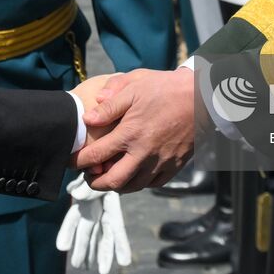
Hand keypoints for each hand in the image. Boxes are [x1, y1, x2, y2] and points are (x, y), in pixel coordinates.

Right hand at [55, 174, 131, 273]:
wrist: (107, 167)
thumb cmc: (94, 171)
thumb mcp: (87, 177)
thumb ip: (82, 187)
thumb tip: (76, 196)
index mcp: (80, 204)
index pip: (72, 220)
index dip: (67, 233)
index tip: (62, 246)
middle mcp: (89, 213)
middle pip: (86, 233)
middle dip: (83, 249)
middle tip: (79, 265)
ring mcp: (101, 216)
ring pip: (102, 238)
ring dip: (103, 254)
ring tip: (104, 271)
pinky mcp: (113, 216)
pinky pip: (118, 232)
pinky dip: (121, 245)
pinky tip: (124, 260)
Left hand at [75, 68, 200, 191]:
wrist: (203, 96)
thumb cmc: (166, 88)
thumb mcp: (134, 86)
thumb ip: (110, 104)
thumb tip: (87, 118)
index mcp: (130, 133)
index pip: (96, 156)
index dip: (79, 162)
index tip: (71, 161)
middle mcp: (144, 153)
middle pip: (113, 181)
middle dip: (96, 183)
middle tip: (89, 177)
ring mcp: (160, 162)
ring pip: (134, 187)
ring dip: (117, 186)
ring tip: (110, 177)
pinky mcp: (175, 166)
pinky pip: (153, 184)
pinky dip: (140, 184)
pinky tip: (135, 175)